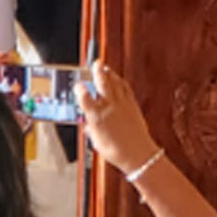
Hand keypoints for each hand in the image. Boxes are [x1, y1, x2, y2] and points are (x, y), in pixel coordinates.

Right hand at [76, 60, 159, 174]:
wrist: (138, 153)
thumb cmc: (116, 151)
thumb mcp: (97, 142)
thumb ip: (91, 130)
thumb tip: (87, 125)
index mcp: (97, 117)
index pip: (85, 99)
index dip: (80, 90)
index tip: (78, 85)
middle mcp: (109, 107)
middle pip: (102, 84)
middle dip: (98, 72)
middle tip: (96, 63)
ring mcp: (122, 104)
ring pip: (115, 83)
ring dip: (110, 74)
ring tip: (105, 68)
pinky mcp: (132, 105)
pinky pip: (126, 89)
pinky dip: (121, 82)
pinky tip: (118, 80)